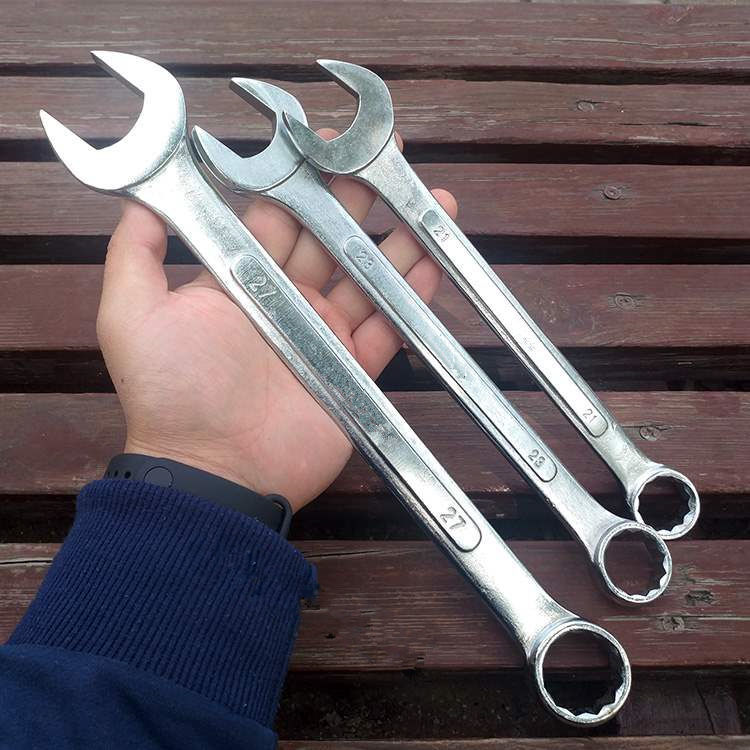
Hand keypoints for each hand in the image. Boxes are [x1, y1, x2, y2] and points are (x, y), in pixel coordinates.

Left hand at [97, 131, 456, 511]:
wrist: (214, 472)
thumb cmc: (171, 392)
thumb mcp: (132, 315)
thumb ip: (136, 252)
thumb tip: (141, 193)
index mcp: (238, 281)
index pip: (275, 216)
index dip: (300, 179)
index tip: (328, 142)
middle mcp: (284, 301)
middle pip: (328, 238)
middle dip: (357, 197)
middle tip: (387, 156)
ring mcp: (323, 335)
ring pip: (368, 277)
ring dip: (398, 240)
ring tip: (432, 202)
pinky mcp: (352, 370)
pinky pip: (390, 328)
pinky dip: (413, 297)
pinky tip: (434, 261)